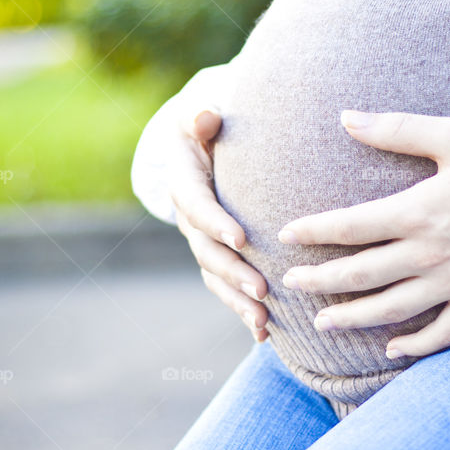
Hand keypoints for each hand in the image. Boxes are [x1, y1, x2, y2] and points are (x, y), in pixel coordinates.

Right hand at [168, 101, 269, 341]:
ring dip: (237, 301)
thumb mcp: (199, 114)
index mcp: (185, 182)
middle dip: (233, 272)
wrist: (203, 146)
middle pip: (207, 251)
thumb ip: (201, 117)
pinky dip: (242, 311)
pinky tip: (264, 335)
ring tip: (263, 321)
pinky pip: (226, 287)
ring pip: (216, 277)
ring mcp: (203, 242)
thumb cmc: (208, 127)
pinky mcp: (218, 256)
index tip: (242, 238)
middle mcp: (190, 218)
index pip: (197, 205)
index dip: (215, 223)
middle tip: (260, 289)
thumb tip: (206, 118)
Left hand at [278, 111, 449, 358]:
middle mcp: (430, 254)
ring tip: (323, 323)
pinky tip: (393, 350)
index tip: (286, 236)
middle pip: (362, 275)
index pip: (351, 227)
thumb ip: (396, 128)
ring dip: (353, 318)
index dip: (314, 232)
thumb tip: (346, 118)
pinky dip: (417, 345)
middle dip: (321, 281)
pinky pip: (444, 332)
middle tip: (290, 284)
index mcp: (419, 212)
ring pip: (393, 309)